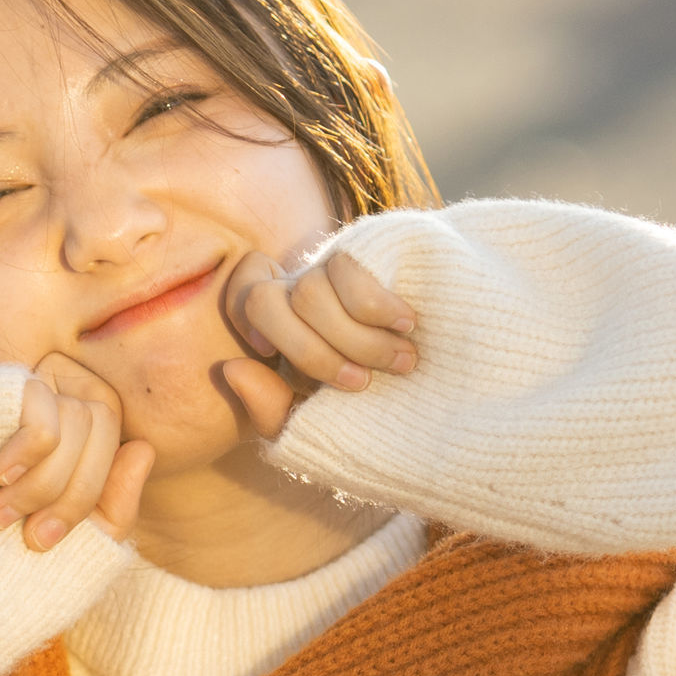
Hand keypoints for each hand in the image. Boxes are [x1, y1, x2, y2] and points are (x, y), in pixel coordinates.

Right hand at [0, 354, 152, 551]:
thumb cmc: (2, 540)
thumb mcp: (75, 539)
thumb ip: (117, 507)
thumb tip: (144, 449)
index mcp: (83, 424)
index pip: (117, 440)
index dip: (90, 492)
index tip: (44, 541)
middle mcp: (61, 389)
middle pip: (102, 425)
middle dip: (71, 494)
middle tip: (30, 538)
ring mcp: (30, 383)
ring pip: (77, 423)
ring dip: (42, 485)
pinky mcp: (1, 384)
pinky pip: (46, 414)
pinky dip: (32, 453)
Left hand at [215, 243, 419, 434]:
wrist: (443, 398)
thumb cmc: (371, 409)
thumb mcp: (315, 424)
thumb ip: (268, 409)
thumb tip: (232, 368)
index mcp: (281, 323)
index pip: (241, 297)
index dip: (250, 324)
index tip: (273, 358)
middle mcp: (302, 288)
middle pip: (263, 300)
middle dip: (308, 352)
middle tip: (361, 384)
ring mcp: (336, 266)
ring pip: (307, 292)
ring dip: (356, 339)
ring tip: (402, 363)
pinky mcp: (373, 251)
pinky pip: (347, 269)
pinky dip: (376, 307)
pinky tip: (407, 324)